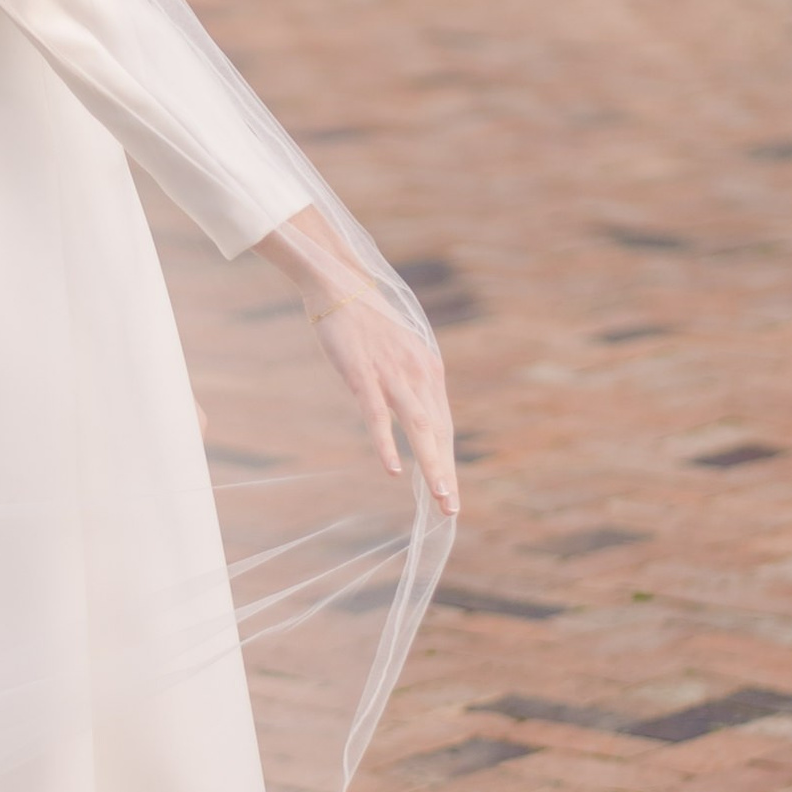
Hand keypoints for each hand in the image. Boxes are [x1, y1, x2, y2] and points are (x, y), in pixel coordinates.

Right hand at [259, 208, 459, 518]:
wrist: (339, 282)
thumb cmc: (366, 320)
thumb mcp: (397, 351)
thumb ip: (408, 381)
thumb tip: (414, 413)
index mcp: (428, 370)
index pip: (443, 425)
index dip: (447, 461)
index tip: (450, 493)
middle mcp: (418, 374)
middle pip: (437, 432)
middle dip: (445, 473)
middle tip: (452, 509)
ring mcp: (391, 375)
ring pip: (418, 428)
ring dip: (430, 465)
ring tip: (439, 496)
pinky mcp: (362, 374)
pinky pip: (377, 415)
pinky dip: (387, 443)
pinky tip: (392, 468)